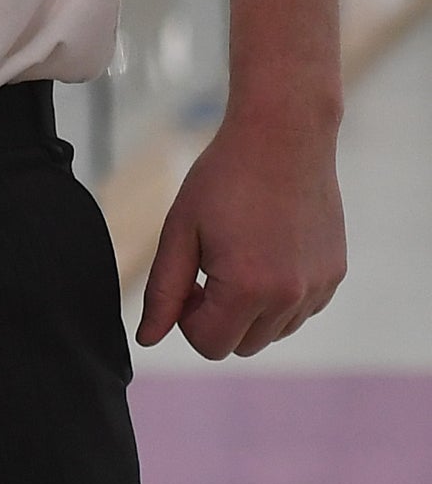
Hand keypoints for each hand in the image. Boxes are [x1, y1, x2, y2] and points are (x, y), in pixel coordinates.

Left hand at [137, 107, 345, 357]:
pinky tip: (266, 253)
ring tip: (237, 257)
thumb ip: (164, 291)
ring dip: (249, 310)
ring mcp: (318, 288)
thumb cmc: (223, 179)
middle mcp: (290, 297)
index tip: (188, 280)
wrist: (283, 138)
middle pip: (243, 345)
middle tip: (208, 267)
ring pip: (274, 332)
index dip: (188, 318)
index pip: (210, 345)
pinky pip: (299, 311)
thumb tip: (148, 339)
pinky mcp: (335, 275)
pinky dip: (279, 298)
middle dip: (217, 318)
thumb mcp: (180, 231)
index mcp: (248, 289)